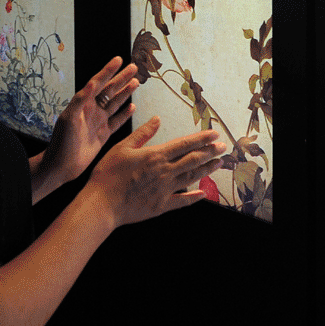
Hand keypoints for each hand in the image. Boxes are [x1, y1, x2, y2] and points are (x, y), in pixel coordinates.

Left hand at [45, 57, 139, 183]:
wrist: (62, 166)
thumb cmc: (62, 141)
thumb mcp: (68, 119)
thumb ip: (80, 100)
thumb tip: (92, 83)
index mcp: (83, 104)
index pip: (98, 83)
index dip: (108, 71)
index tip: (119, 60)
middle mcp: (92, 110)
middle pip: (110, 90)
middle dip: (121, 79)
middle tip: (134, 67)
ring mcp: (98, 122)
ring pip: (115, 103)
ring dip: (125, 92)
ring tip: (136, 82)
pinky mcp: (104, 134)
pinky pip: (117, 121)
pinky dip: (125, 114)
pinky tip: (132, 106)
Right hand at [86, 116, 225, 226]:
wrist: (101, 204)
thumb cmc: (108, 175)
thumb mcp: (122, 147)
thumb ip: (143, 134)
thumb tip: (157, 119)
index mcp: (156, 155)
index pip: (184, 144)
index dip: (201, 138)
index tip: (214, 134)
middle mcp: (164, 171)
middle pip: (192, 160)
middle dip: (210, 152)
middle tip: (223, 147)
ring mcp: (164, 190)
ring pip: (191, 177)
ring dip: (206, 170)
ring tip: (218, 164)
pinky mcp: (161, 206)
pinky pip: (182, 201)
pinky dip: (194, 197)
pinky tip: (203, 194)